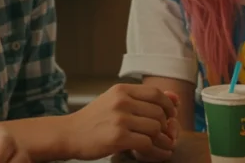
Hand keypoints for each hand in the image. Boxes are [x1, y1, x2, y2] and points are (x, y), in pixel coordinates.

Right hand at [61, 84, 177, 160]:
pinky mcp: (118, 138)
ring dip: (163, 140)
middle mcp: (122, 101)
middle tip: (165, 134)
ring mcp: (120, 119)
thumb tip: (175, 98)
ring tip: (163, 145)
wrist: (69, 134)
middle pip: (158, 112)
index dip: (168, 105)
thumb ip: (141, 99)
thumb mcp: (115, 101)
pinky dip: (156, 151)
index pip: (156, 93)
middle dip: (166, 125)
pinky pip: (147, 144)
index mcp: (122, 90)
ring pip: (155, 128)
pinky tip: (157, 154)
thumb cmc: (93, 119)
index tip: (171, 115)